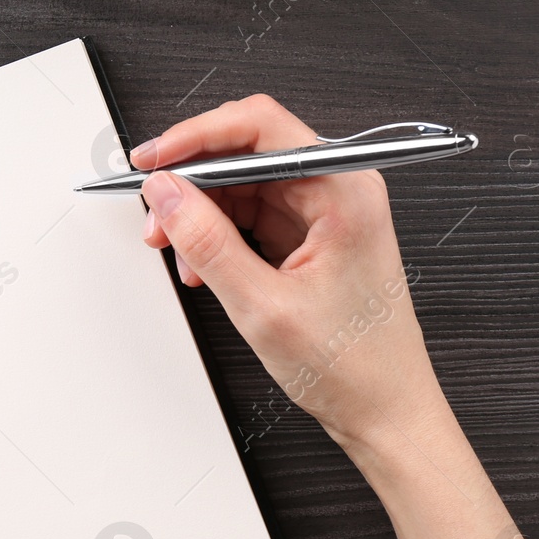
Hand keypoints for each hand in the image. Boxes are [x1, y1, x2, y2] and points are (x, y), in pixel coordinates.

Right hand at [135, 94, 444, 450]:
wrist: (385, 411)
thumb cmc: (353, 366)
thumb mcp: (263, 306)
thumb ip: (208, 242)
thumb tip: (166, 194)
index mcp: (344, 191)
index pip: (260, 127)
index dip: (196, 137)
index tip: (153, 160)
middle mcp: (340, 190)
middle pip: (248, 152)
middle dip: (193, 181)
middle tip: (155, 212)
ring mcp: (327, 213)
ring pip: (245, 185)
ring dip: (202, 213)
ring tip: (177, 250)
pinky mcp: (314, 236)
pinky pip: (254, 215)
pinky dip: (220, 235)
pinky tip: (203, 265)